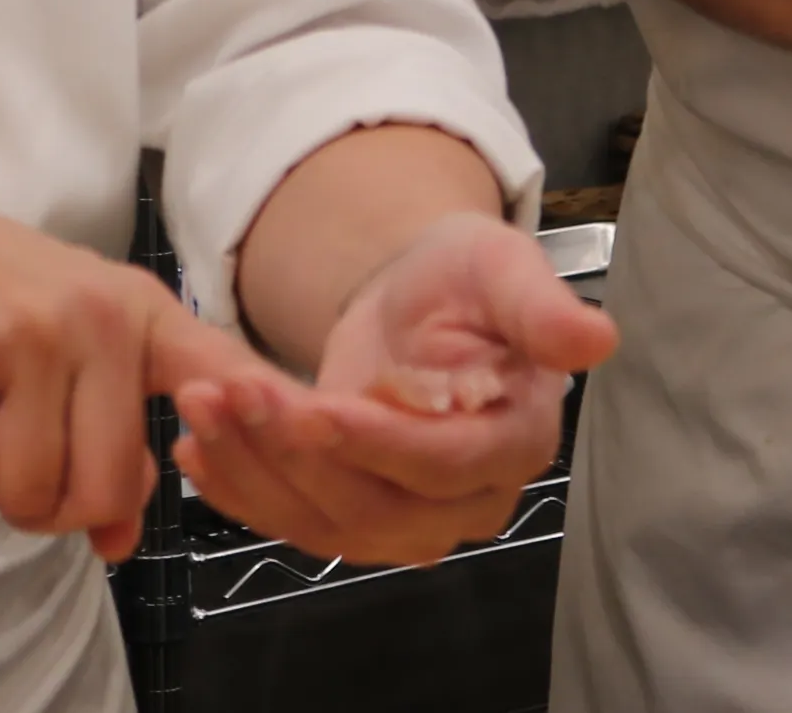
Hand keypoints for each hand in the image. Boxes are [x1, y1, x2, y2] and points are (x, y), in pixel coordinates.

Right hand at [0, 167, 259, 563]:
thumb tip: (119, 541)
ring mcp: (24, 331)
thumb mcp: (63, 347)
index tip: (313, 429)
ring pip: (30, 492)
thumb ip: (108, 438)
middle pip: (106, 485)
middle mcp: (94, 315)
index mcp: (137, 309)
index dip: (267, 412)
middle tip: (20, 462)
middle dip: (56, 506)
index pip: (222, 369)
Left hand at [171, 215, 614, 566]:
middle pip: (376, 507)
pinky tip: (195, 451)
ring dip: (254, 470)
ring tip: (198, 405)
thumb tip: (596, 340)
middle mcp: (467, 500)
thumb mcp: (503, 268)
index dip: (380, 444)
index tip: (318, 407)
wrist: (422, 297)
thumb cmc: (467, 277)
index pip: (444, 465)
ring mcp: (409, 520)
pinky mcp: (355, 516)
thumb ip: (540, 309)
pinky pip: (295, 523)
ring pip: (326, 522)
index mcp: (515, 441)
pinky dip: (240, 493)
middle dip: (295, 454)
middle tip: (225, 392)